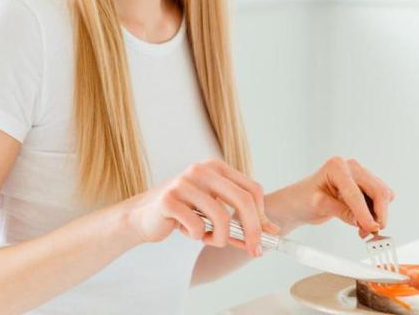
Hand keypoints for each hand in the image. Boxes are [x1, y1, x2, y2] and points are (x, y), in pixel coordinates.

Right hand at [119, 159, 281, 257]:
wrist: (145, 217)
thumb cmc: (184, 213)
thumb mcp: (215, 212)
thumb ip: (241, 220)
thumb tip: (273, 232)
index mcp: (217, 168)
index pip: (252, 190)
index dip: (262, 217)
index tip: (264, 239)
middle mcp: (202, 169)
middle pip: (243, 200)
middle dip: (252, 231)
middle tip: (253, 251)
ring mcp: (184, 182)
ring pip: (221, 217)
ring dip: (219, 238)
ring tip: (206, 238)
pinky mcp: (169, 199)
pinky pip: (197, 226)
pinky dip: (196, 236)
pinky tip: (186, 231)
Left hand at [283, 156, 394, 237]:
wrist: (300, 201)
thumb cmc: (303, 199)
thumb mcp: (318, 205)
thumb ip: (341, 212)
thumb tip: (363, 223)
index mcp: (336, 167)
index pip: (356, 193)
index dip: (365, 213)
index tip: (371, 228)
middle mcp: (351, 167)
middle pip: (378, 191)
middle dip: (378, 214)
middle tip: (372, 232)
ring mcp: (360, 175)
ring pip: (383, 196)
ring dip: (377, 216)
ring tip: (362, 230)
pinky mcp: (365, 186)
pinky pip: (379, 201)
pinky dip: (375, 214)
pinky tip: (363, 223)